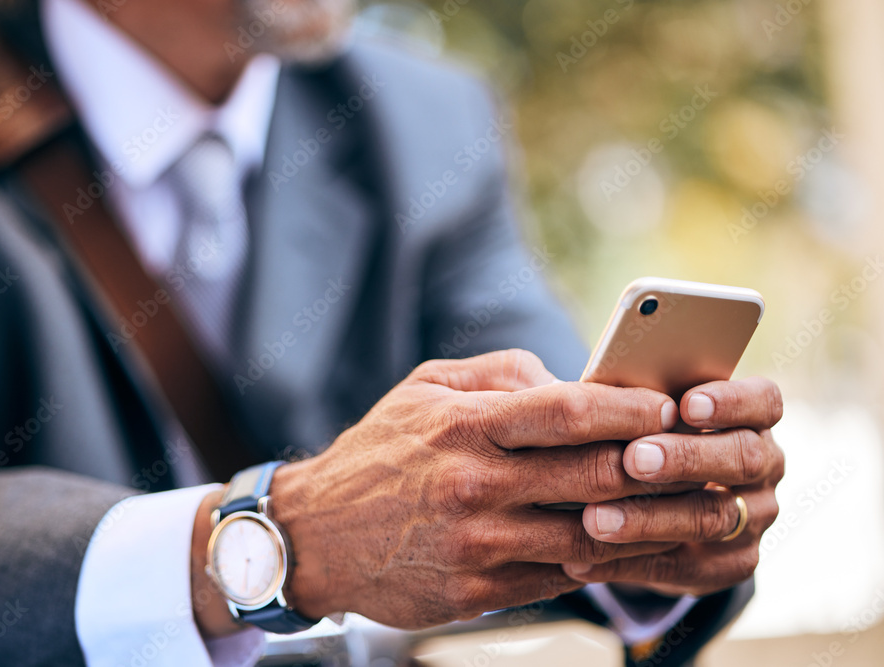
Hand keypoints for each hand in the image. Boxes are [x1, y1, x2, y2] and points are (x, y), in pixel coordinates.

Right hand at [267, 350, 691, 629]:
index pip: (567, 411)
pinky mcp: (477, 590)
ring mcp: (477, 544)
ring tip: (687, 508)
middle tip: (701, 458)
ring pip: (589, 536)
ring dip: (647, 523)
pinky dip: (601, 560)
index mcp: (464, 426)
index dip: (630, 409)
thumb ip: (500, 375)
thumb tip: (573, 381)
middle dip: (658, 467)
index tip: (670, 407)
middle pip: (593, 474)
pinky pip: (560, 577)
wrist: (315, 536)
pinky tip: (628, 544)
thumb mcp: (425, 389)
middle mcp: (474, 485)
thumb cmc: (379, 453)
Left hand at [562, 377, 784, 596]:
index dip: (731, 402)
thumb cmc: (649, 435)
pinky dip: (628, 560)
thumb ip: (638, 401)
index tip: (687, 405)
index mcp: (752, 418)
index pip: (764, 402)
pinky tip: (582, 559)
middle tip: (633, 459)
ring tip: (595, 518)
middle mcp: (764, 468)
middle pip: (743, 459)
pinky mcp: (730, 564)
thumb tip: (592, 389)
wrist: (659, 504)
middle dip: (685, 458)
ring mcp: (753, 519)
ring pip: (711, 518)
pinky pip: (682, 566)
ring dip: (649, 518)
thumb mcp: (649, 413)